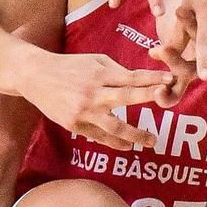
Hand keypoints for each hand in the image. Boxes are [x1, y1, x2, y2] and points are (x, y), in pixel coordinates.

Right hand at [21, 52, 175, 148]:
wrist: (35, 76)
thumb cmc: (69, 66)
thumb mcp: (94, 60)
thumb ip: (117, 71)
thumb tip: (139, 82)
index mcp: (99, 74)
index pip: (131, 77)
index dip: (152, 79)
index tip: (171, 80)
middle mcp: (92, 93)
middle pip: (126, 98)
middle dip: (149, 99)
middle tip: (169, 103)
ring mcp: (83, 111)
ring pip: (114, 127)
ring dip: (135, 135)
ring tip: (151, 141)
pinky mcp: (74, 124)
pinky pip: (99, 136)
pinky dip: (115, 142)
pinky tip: (127, 145)